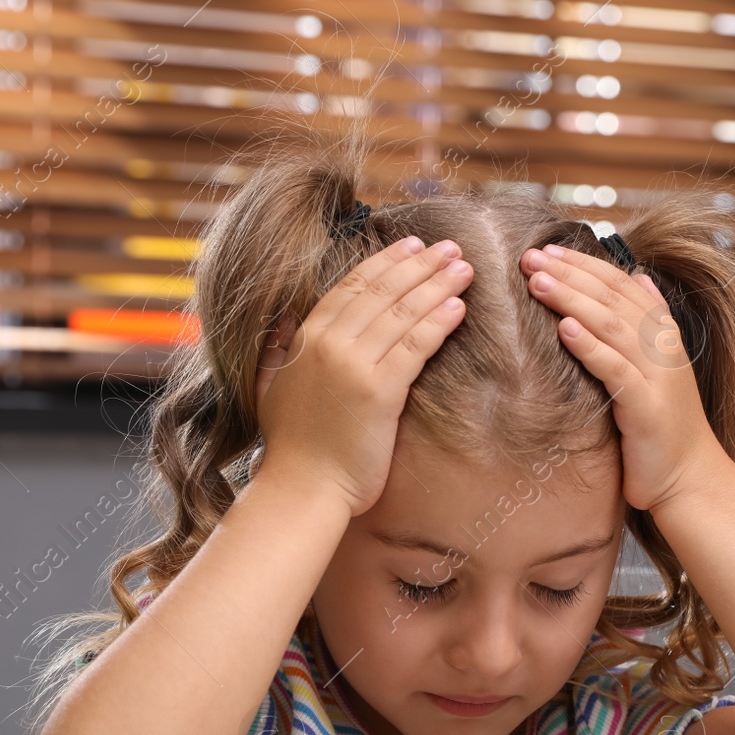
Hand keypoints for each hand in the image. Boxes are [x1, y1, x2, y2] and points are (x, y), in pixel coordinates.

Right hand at [255, 236, 472, 516]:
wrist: (302, 489)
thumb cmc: (291, 447)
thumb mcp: (270, 386)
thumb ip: (276, 348)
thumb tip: (281, 319)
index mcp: (305, 337)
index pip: (352, 285)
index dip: (386, 262)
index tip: (412, 246)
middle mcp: (329, 343)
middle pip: (383, 291)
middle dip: (421, 264)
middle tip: (450, 247)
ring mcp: (354, 366)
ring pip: (403, 313)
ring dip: (437, 286)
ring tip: (465, 269)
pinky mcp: (380, 393)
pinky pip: (415, 347)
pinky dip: (438, 324)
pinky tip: (458, 307)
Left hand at [519, 243, 720, 512]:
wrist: (689, 479)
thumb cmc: (663, 426)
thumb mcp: (657, 367)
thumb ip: (648, 322)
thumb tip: (638, 276)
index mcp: (662, 334)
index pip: (621, 284)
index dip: (585, 264)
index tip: (548, 249)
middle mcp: (662, 348)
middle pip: (612, 298)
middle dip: (570, 274)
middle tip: (530, 257)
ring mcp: (657, 376)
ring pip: (611, 325)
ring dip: (572, 299)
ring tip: (538, 282)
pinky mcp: (647, 407)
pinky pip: (615, 369)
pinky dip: (590, 347)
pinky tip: (564, 328)